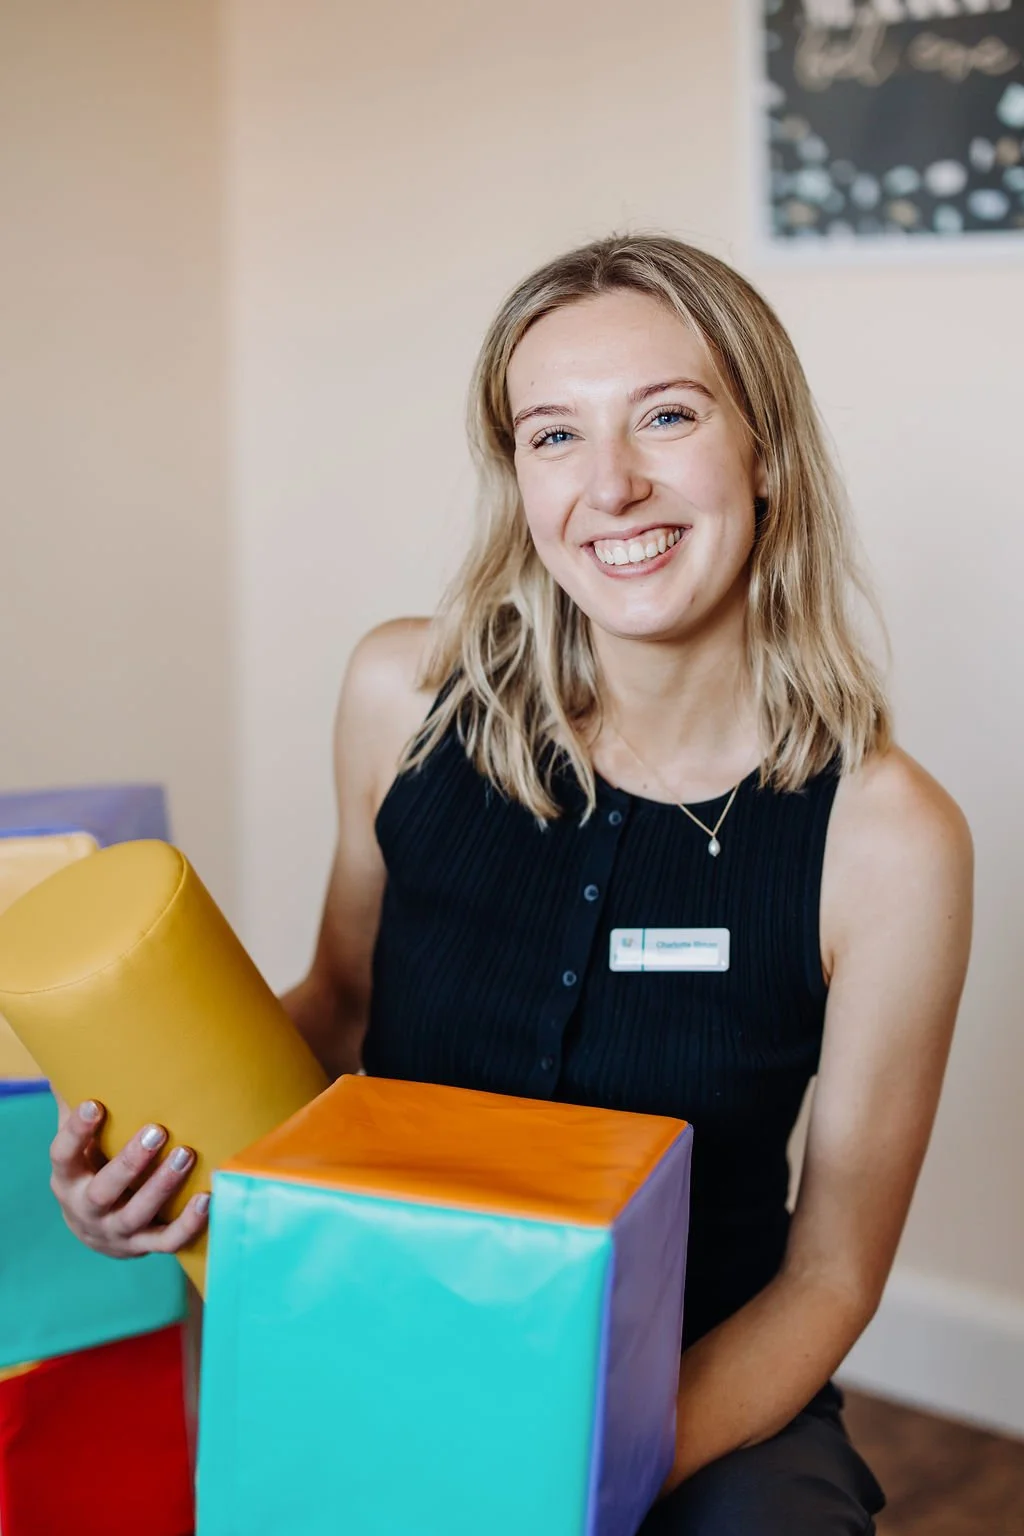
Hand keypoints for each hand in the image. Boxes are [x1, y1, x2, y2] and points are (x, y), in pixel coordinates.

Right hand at [49, 1095, 209, 1257]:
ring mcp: (115, 1231)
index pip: (64, 1155)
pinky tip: (209, 1199)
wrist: (94, 1229)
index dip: (76, 1132)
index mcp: (68, 1176)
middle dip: (131, 1162)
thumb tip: (78, 1048)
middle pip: (104, 1189)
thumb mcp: (81, 1141)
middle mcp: (87, 1207)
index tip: (94, 1103)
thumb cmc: (92, 1166)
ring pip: (137, 1214)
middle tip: (158, 1130)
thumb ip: (79, 1102)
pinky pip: (166, 1241)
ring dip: (162, 1186)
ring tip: (186, 1154)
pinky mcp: (142, 1246)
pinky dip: (188, 1224)